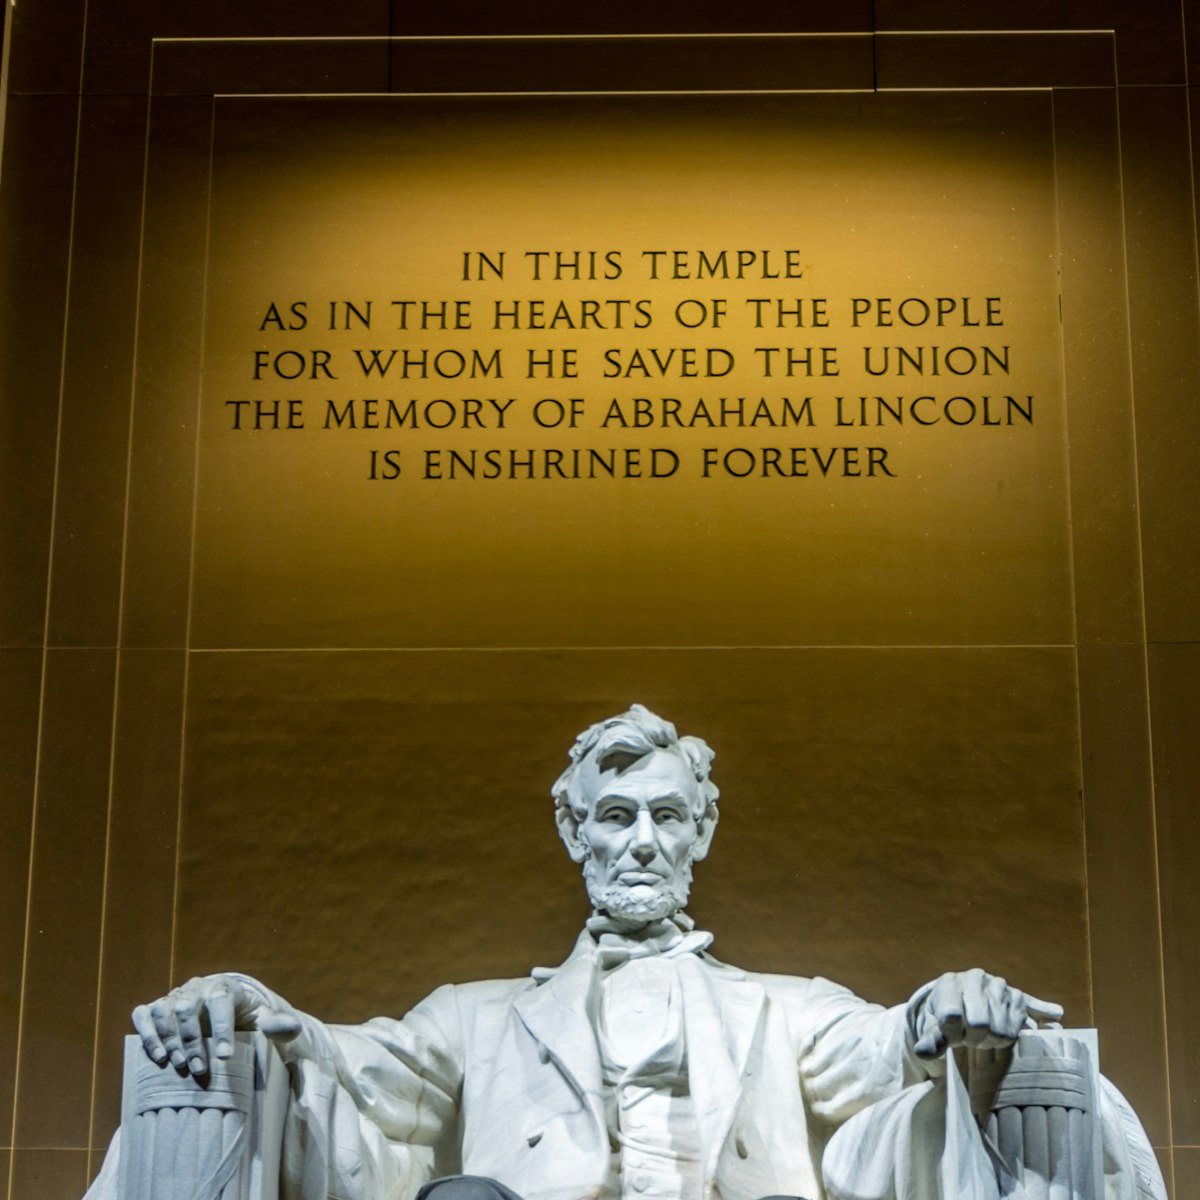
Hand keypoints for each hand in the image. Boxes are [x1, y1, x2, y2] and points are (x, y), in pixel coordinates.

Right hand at [132, 974, 301, 1076]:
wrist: (221, 1001)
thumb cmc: (244, 1012)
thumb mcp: (263, 1016)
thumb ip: (276, 1023)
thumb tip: (293, 1028)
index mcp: (225, 987)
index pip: (221, 1002)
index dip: (222, 1028)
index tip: (224, 1057)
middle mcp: (197, 988)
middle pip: (187, 1007)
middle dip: (192, 1040)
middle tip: (200, 1068)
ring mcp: (174, 996)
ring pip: (164, 1011)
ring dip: (169, 1040)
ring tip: (179, 1066)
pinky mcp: (157, 1007)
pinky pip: (144, 1014)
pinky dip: (146, 1033)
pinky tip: (157, 1055)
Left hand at [911, 968, 1063, 1058]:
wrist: (960, 996)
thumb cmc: (946, 1015)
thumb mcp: (934, 1026)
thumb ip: (931, 1040)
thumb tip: (921, 1053)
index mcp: (949, 983)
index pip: (952, 1017)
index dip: (952, 1035)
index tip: (953, 1038)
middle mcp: (974, 978)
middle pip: (981, 1025)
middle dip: (976, 1039)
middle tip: (972, 1039)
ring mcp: (997, 985)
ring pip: (1004, 1028)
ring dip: (996, 1039)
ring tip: (987, 1035)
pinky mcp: (1016, 995)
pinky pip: (1031, 1007)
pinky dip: (1042, 1011)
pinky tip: (1055, 1015)